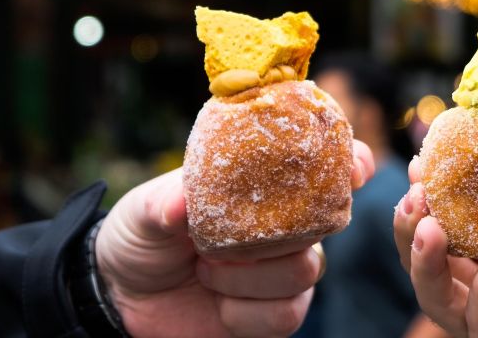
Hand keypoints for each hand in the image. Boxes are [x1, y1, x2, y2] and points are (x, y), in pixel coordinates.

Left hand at [96, 140, 374, 337]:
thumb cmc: (141, 237)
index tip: (354, 168)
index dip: (349, 163)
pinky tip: (217, 304)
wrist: (122, 299)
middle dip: (283, 229)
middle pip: (324, 221)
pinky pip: (286, 312)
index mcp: (260, 185)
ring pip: (306, 269)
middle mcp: (282, 226)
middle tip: (226, 237)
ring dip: (249, 274)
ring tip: (206, 268)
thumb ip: (162, 205)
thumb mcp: (143, 212)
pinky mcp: (274, 315)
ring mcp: (281, 272)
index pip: (322, 166)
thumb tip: (180, 202)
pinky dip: (244, 310)